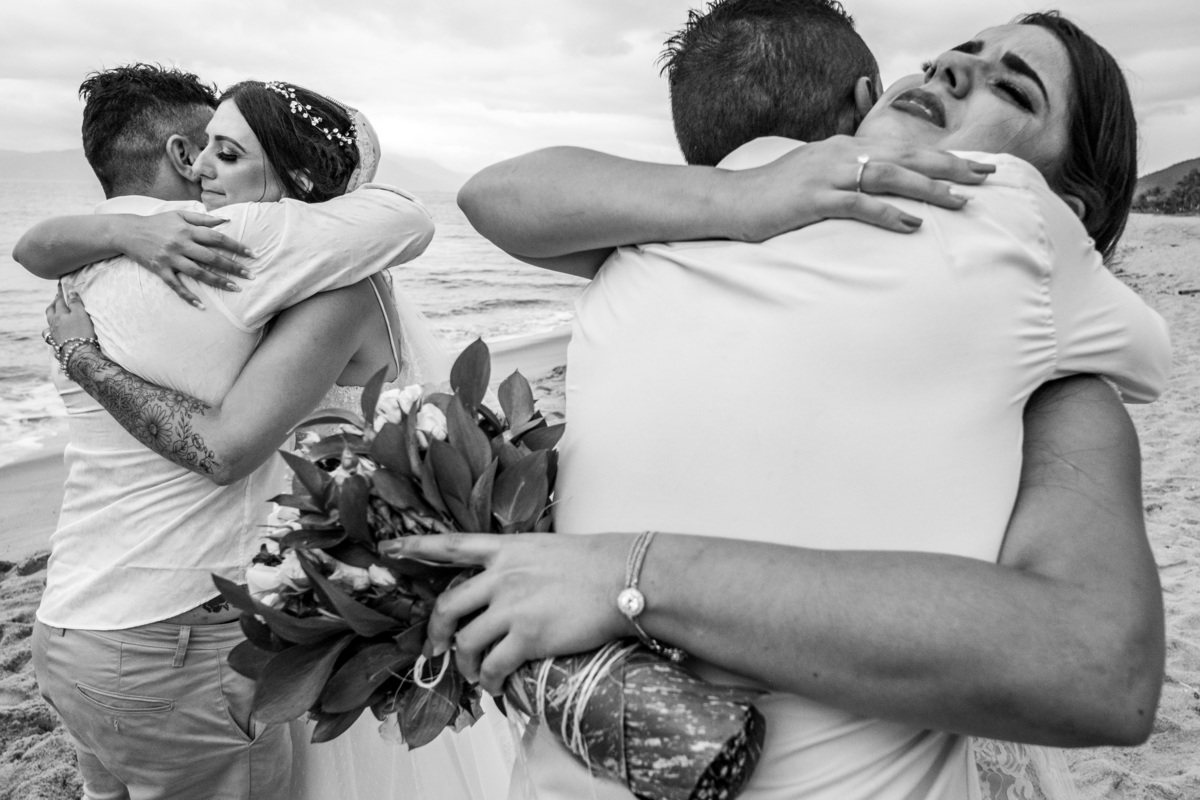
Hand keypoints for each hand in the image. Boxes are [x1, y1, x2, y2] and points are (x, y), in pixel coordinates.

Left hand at [46, 287, 94, 342]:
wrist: (78, 353)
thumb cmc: (82, 332)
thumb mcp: (81, 314)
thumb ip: (75, 302)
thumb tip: (69, 291)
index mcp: (60, 315)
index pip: (60, 301)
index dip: (60, 293)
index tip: (60, 285)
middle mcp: (54, 323)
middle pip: (50, 310)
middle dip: (54, 303)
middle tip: (57, 298)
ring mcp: (53, 334)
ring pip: (48, 322)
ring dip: (51, 315)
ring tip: (53, 313)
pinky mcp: (56, 343)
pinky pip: (49, 335)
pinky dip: (50, 330)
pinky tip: (52, 332)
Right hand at [119, 211, 255, 306]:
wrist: (128, 232)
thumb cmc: (157, 223)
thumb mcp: (179, 215)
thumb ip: (203, 218)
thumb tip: (226, 220)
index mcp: (187, 230)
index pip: (217, 238)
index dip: (236, 246)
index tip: (252, 255)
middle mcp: (181, 244)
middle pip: (211, 257)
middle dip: (233, 267)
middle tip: (251, 276)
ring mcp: (170, 259)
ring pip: (198, 273)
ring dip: (218, 281)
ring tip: (235, 288)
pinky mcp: (160, 270)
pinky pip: (176, 285)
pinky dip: (188, 296)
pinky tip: (201, 306)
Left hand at [381, 532, 633, 694]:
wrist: (624, 577)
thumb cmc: (596, 563)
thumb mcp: (548, 549)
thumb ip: (520, 564)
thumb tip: (507, 589)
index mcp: (506, 549)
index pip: (451, 546)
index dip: (415, 547)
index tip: (388, 548)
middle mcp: (502, 576)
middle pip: (447, 606)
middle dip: (436, 633)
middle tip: (437, 649)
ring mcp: (513, 606)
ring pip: (467, 642)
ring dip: (467, 664)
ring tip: (478, 674)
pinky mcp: (529, 636)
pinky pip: (495, 666)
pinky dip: (491, 682)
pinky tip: (498, 687)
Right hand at [726, 134, 996, 239]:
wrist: (730, 201)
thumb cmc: (773, 195)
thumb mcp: (815, 177)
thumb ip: (845, 177)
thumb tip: (874, 186)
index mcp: (846, 149)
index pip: (905, 149)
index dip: (943, 157)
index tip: (976, 165)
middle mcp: (842, 155)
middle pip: (907, 157)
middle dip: (950, 167)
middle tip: (986, 176)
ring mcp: (829, 176)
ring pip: (891, 177)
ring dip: (929, 189)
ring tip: (960, 201)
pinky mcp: (815, 200)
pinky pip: (860, 204)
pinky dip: (888, 214)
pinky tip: (912, 223)